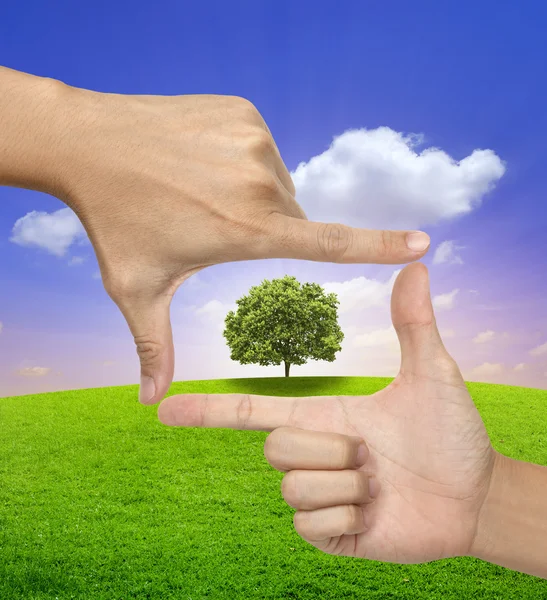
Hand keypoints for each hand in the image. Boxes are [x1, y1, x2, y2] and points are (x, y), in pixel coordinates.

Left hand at [51, 85, 430, 404]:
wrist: (88, 142)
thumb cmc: (113, 221)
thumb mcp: (136, 290)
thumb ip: (154, 348)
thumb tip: (152, 404)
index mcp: (246, 230)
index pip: (329, 243)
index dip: (379, 246)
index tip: (422, 241)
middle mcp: (260, 182)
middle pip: (291, 217)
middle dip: (263, 228)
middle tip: (211, 221)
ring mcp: (254, 141)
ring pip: (276, 182)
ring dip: (251, 194)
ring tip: (201, 190)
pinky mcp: (244, 114)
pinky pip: (259, 151)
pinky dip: (240, 162)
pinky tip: (200, 161)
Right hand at [157, 262, 496, 562]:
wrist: (476, 498)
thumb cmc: (451, 434)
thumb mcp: (431, 373)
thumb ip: (414, 323)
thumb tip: (416, 264)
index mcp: (321, 415)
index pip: (252, 412)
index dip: (208, 410)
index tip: (164, 408)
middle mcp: (313, 452)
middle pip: (276, 448)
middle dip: (330, 450)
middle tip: (373, 455)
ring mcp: (318, 496)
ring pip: (294, 489)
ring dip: (348, 487)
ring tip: (379, 485)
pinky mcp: (328, 534)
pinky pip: (312, 527)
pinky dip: (352, 519)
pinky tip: (377, 514)